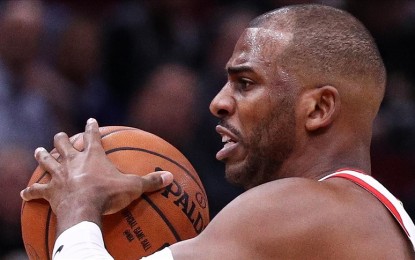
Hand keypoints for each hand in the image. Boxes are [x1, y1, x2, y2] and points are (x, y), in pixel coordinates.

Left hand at [21, 118, 172, 234]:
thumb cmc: (108, 194)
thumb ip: (151, 181)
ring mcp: (59, 176)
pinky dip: (31, 192)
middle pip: (64, 145)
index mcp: (92, 156)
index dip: (92, 127)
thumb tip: (171, 177)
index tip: (91, 119)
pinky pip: (37, 190)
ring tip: (39, 151)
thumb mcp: (133, 186)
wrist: (83, 207)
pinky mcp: (50, 191)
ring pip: (47, 162)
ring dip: (43, 156)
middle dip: (62, 139)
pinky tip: (24, 194)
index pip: (93, 136)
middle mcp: (73, 161)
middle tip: (61, 135)